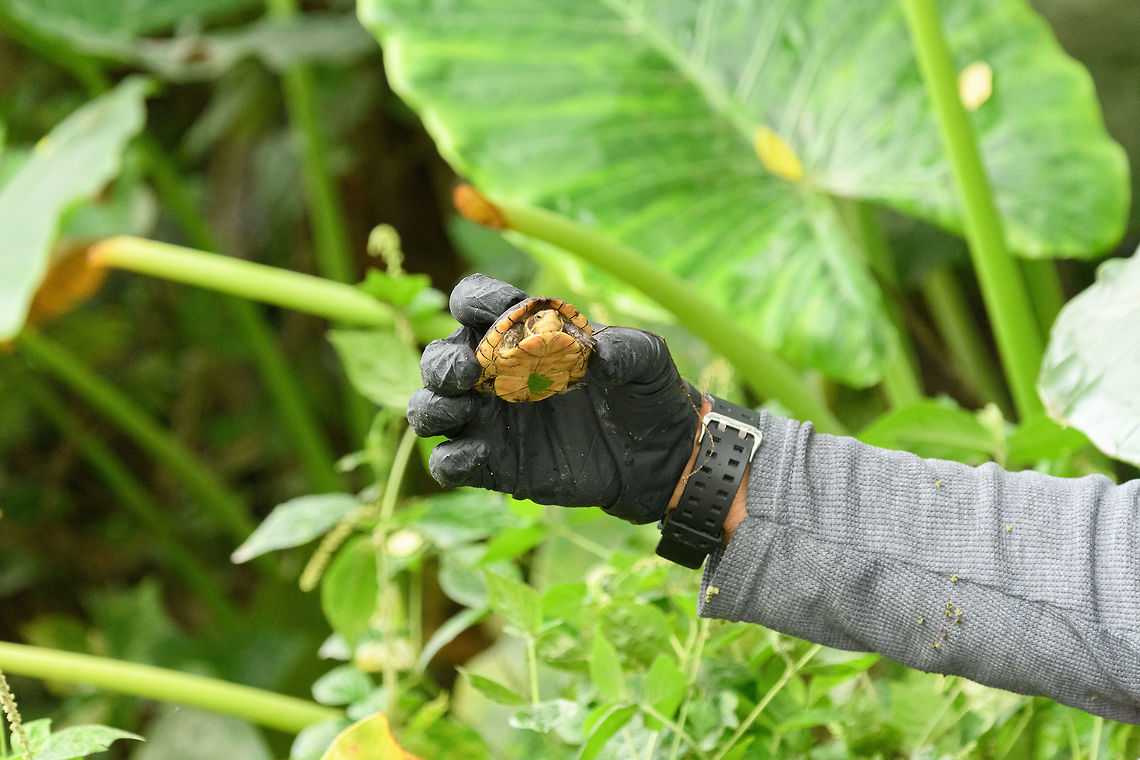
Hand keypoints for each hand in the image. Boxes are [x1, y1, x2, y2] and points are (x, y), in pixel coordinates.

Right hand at [406, 274, 702, 523]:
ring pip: (430, 409)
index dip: (476, 300)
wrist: (659, 456)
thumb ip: (625, 347)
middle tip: (468, 372)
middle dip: (442, 362)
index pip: (476, 302)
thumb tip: (596, 354)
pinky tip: (477, 457)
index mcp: (522, 332)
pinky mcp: (495, 464)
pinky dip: (449, 460)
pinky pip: (449, 462)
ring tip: (459, 409)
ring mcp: (490, 421)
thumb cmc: (646, 393)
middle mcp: (495, 373)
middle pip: (440, 357)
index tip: (495, 311)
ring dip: (431, 407)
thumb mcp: (646, 359)